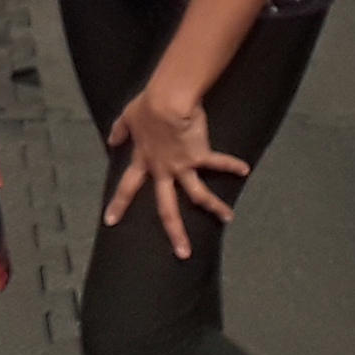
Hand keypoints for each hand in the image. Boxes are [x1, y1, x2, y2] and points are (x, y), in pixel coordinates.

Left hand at [105, 84, 251, 260]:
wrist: (167, 101)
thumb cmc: (147, 106)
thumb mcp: (127, 117)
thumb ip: (120, 131)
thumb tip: (111, 140)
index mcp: (144, 160)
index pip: (127, 187)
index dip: (118, 204)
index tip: (110, 221)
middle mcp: (163, 169)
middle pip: (167, 207)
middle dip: (174, 231)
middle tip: (182, 253)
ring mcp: (183, 166)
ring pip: (199, 194)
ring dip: (215, 207)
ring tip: (228, 218)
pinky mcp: (200, 155)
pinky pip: (218, 162)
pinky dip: (232, 164)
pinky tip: (244, 170)